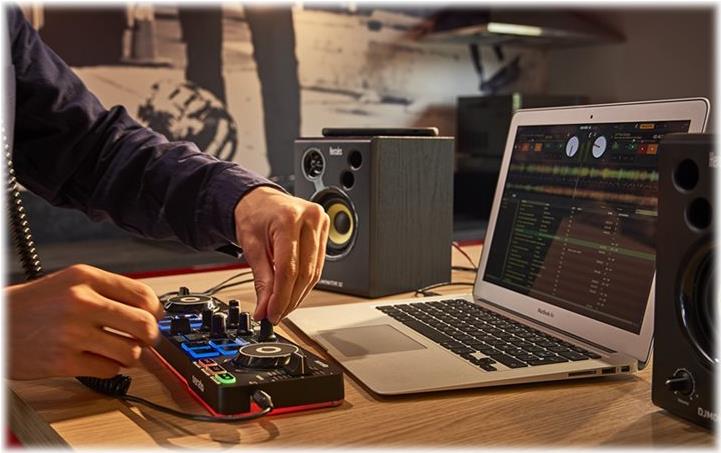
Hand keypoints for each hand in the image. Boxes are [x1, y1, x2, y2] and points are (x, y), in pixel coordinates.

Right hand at [7, 264, 163, 379]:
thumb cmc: (33, 305)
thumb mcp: (69, 283)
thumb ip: (107, 292)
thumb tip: (150, 310)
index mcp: (85, 278)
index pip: (143, 294)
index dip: (156, 310)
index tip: (155, 317)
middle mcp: (80, 302)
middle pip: (144, 324)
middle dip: (151, 336)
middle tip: (145, 339)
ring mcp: (72, 333)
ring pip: (131, 351)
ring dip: (130, 355)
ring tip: (118, 350)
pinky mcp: (63, 361)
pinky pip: (108, 369)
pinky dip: (108, 367)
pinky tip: (96, 358)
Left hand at [234, 186, 329, 323]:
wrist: (260, 200)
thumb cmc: (254, 215)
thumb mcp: (252, 247)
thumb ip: (261, 280)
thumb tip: (266, 308)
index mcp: (289, 219)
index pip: (289, 269)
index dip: (281, 297)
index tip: (272, 313)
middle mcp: (311, 219)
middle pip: (305, 273)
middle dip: (290, 299)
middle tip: (276, 314)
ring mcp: (322, 224)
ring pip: (315, 273)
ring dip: (298, 294)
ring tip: (283, 306)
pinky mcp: (325, 232)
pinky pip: (318, 266)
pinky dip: (305, 283)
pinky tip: (293, 292)